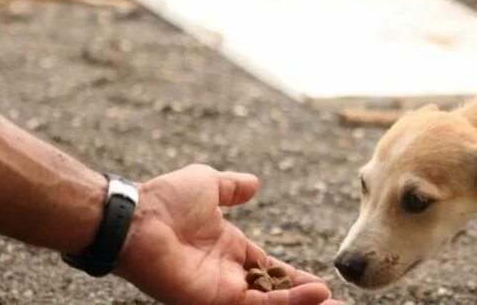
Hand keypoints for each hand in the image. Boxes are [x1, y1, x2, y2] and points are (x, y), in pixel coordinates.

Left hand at [114, 164, 339, 304]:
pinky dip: (287, 301)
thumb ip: (232, 188)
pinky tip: (314, 294)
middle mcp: (227, 275)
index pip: (270, 271)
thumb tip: (254, 183)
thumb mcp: (208, 184)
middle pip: (275, 294)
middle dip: (306, 300)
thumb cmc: (165, 199)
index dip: (296, 279)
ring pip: (271, 303)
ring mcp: (221, 290)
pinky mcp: (215, 300)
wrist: (138, 216)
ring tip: (333, 302)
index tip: (323, 283)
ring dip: (303, 303)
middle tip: (337, 303)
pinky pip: (259, 304)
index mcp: (228, 250)